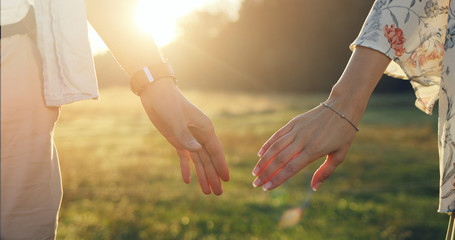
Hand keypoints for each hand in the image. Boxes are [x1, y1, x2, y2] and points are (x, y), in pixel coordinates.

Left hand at [139, 79, 229, 194]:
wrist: (155, 92)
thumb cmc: (168, 103)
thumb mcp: (175, 120)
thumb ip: (185, 136)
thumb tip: (197, 150)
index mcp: (204, 129)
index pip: (215, 151)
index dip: (221, 166)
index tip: (227, 179)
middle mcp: (199, 135)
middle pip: (208, 159)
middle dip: (213, 176)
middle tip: (218, 194)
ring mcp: (189, 137)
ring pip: (198, 160)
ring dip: (202, 175)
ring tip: (207, 192)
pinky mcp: (177, 138)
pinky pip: (185, 156)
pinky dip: (186, 168)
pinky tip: (187, 180)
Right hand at [251, 100, 357, 190]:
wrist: (342, 107)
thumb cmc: (343, 134)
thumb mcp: (339, 155)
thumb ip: (325, 172)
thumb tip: (314, 188)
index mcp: (314, 150)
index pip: (291, 168)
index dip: (277, 179)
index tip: (267, 188)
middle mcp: (303, 140)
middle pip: (279, 159)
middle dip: (266, 173)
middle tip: (256, 183)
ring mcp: (297, 130)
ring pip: (275, 147)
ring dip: (263, 160)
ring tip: (254, 172)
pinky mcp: (294, 122)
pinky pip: (278, 135)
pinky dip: (268, 144)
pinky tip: (260, 154)